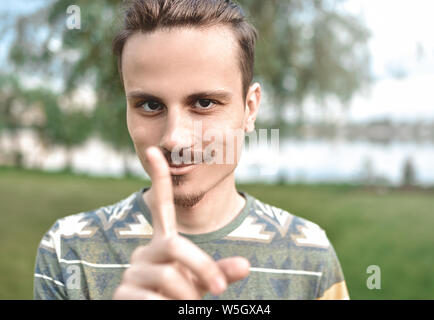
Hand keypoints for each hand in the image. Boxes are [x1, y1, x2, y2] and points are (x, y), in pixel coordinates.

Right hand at [113, 146, 249, 299]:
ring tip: (184, 306)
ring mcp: (132, 271)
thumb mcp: (201, 282)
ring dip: (187, 297)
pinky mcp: (123, 293)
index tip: (154, 150)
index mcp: (164, 243)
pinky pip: (153, 299)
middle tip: (219, 289)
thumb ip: (219, 272)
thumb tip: (246, 265)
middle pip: (175, 246)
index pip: (161, 206)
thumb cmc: (179, 298)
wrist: (149, 319)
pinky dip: (169, 310)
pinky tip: (163, 310)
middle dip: (202, 266)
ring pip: (169, 276)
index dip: (160, 179)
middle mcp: (145, 251)